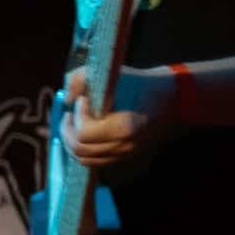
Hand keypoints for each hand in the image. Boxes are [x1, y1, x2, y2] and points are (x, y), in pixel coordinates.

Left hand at [62, 67, 177, 166]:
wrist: (168, 99)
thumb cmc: (139, 84)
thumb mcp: (111, 72)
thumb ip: (81, 78)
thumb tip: (66, 98)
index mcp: (126, 127)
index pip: (85, 132)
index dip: (78, 115)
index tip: (83, 100)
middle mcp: (125, 146)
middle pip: (80, 148)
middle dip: (67, 130)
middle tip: (69, 114)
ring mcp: (124, 154)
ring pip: (84, 159)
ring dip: (70, 141)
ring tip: (72, 122)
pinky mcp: (123, 157)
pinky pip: (93, 161)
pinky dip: (80, 149)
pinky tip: (80, 132)